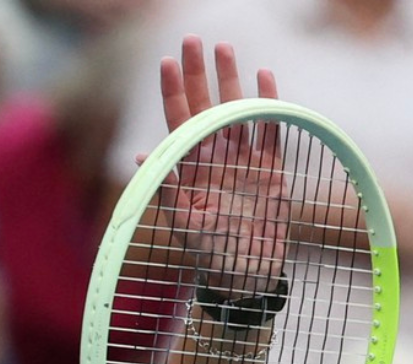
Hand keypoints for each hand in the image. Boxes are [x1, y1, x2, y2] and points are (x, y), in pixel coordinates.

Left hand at [155, 37, 286, 295]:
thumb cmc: (209, 254)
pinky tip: (264, 75)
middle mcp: (214, 157)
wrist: (246, 275)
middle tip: (192, 39)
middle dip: (198, 72)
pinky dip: (268, 102)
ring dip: (230, 79)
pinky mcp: (271, 168)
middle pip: (204, 105)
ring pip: (235, 109)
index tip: (167, 61)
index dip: (172, 90)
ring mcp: (243, 160)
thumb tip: (141, 155)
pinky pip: (269, 128)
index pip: (177, 119)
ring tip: (226, 47)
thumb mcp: (183, 223)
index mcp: (190, 167)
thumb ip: (166, 189)